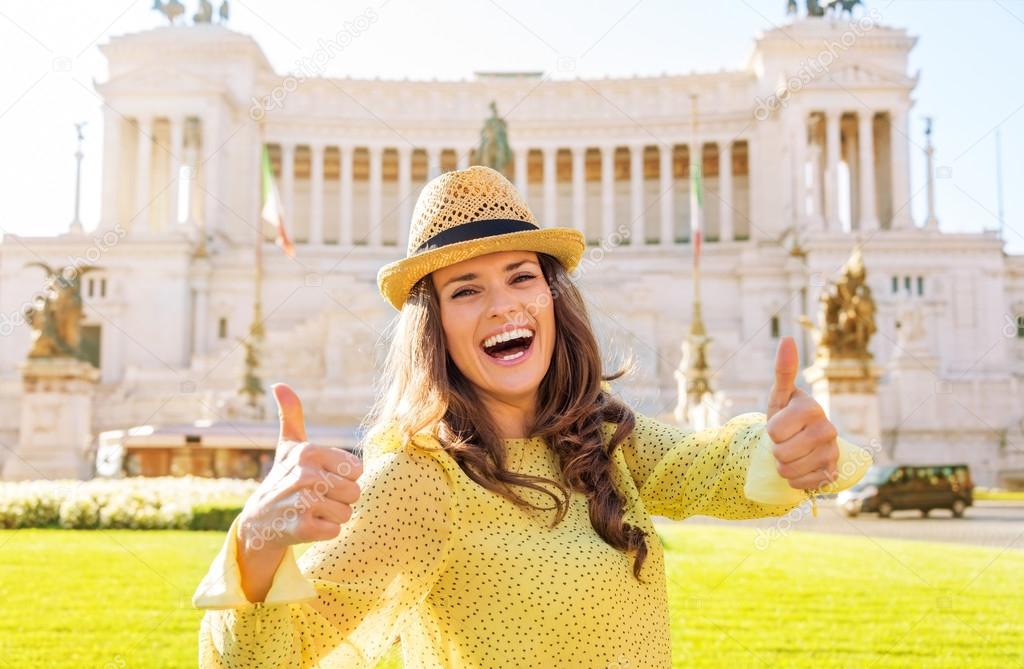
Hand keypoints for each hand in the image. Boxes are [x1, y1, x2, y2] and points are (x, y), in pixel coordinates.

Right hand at [236, 383, 363, 553]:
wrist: (259, 521)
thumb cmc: (283, 478)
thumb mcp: (289, 446)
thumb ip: (291, 415)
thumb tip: (279, 384)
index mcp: (310, 452)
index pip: (357, 469)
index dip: (344, 477)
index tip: (324, 478)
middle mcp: (306, 474)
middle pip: (354, 492)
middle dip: (340, 499)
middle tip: (317, 498)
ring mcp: (302, 502)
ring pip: (347, 513)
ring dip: (333, 516)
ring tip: (311, 511)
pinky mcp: (301, 528)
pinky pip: (335, 531)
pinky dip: (324, 532)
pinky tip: (306, 525)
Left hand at [765, 336, 839, 490]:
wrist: (800, 444)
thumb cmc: (786, 416)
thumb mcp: (780, 396)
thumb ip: (783, 370)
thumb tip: (787, 338)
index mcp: (812, 408)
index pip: (775, 431)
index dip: (771, 431)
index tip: (780, 424)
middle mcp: (828, 429)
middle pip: (781, 452)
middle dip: (776, 450)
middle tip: (785, 442)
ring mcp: (833, 453)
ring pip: (789, 470)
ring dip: (783, 466)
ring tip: (792, 454)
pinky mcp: (832, 473)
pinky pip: (801, 484)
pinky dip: (794, 480)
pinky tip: (802, 467)